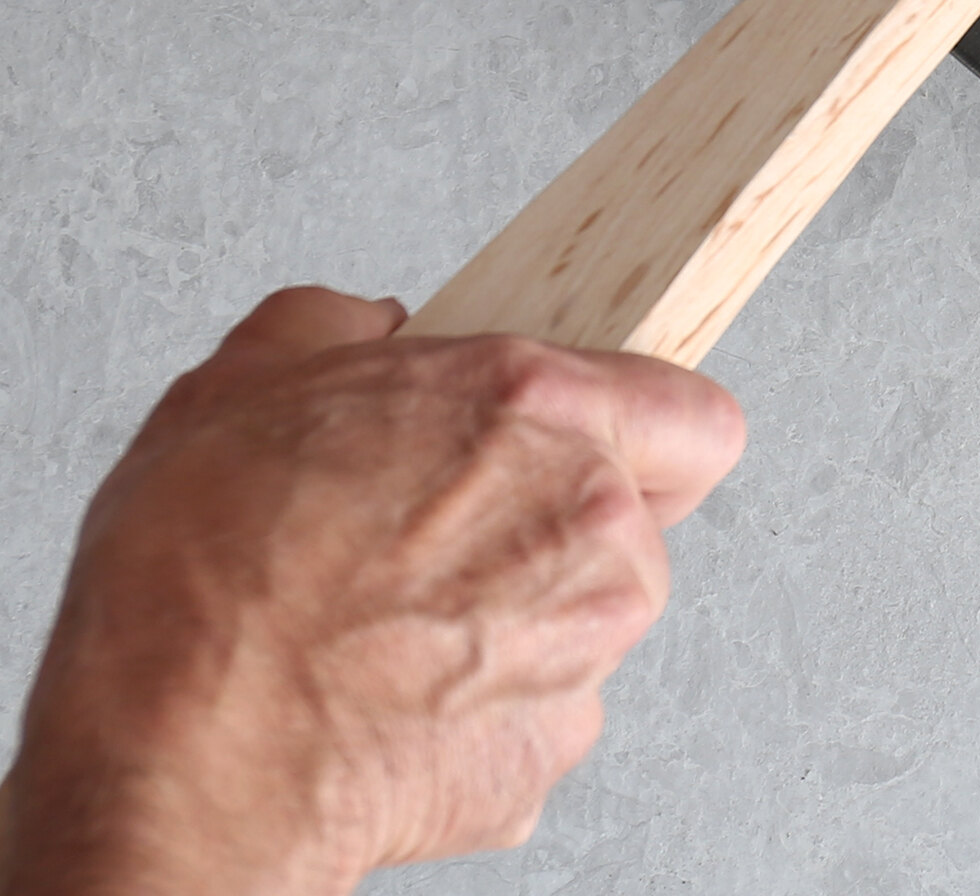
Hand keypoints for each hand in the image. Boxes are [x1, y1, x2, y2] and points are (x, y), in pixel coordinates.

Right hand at [0, 288, 744, 895]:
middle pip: (636, 520)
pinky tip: (387, 699)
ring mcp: (581, 645)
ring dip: (517, 619)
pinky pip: (541, 712)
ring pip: (587, 618)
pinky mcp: (548, 752)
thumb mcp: (242, 383)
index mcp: (534, 407)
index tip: (608, 446)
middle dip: (560, 525)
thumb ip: (334, 325)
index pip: (693, 414)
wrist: (173, 766)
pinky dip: (480, 710)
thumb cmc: (203, 586)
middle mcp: (587, 520)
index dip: (653, 431)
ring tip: (394, 623)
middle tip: (450, 537)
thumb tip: (367, 325)